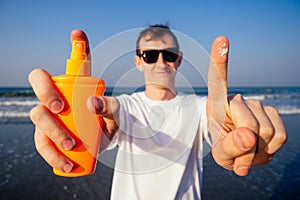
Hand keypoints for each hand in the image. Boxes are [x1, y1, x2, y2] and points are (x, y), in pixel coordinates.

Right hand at [29, 30, 118, 172]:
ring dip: (51, 131)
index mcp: (76, 86)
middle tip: (61, 110)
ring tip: (71, 145)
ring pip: (38, 116)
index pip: (74, 64)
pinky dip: (50, 154)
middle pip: (40, 85)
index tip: (78, 33)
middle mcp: (58, 96)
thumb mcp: (115, 114)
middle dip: (46, 93)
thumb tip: (91, 104)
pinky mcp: (48, 136)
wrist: (106, 140)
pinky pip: (41, 143)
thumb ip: (109, 106)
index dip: (77, 45)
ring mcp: (50, 116)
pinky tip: (64, 163)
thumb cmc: (109, 120)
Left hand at [206, 36, 286, 175]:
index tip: (222, 41)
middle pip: (250, 126)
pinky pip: (281, 136)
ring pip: (267, 132)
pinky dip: (271, 149)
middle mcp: (238, 100)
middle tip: (237, 154)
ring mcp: (257, 105)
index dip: (220, 62)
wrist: (241, 153)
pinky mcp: (273, 114)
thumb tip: (248, 136)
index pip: (218, 82)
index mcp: (218, 104)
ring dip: (258, 151)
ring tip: (247, 150)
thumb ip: (229, 147)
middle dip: (246, 148)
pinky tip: (260, 147)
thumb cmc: (225, 148)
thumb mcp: (221, 154)